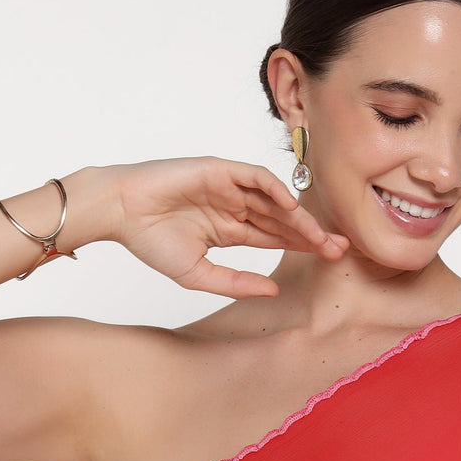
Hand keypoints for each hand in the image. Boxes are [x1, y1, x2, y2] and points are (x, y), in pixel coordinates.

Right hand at [110, 157, 347, 299]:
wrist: (120, 211)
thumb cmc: (151, 241)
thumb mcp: (199, 274)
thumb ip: (236, 282)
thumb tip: (273, 290)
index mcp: (231, 230)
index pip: (276, 237)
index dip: (303, 246)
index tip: (331, 258)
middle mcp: (235, 206)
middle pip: (282, 220)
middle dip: (311, 234)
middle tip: (340, 248)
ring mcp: (229, 186)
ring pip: (273, 201)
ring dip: (298, 217)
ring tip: (321, 236)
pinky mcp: (219, 169)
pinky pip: (254, 176)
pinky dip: (273, 188)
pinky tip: (290, 205)